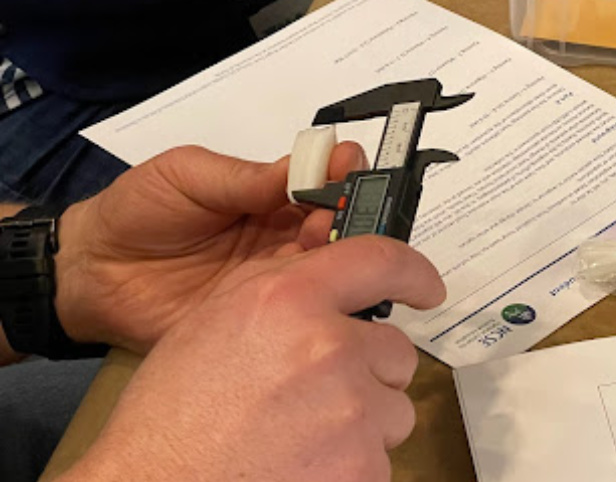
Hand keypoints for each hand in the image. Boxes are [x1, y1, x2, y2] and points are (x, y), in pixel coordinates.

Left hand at [54, 143, 368, 351]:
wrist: (94, 273)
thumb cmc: (137, 212)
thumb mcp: (188, 175)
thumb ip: (244, 177)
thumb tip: (304, 166)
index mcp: (270, 196)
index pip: (324, 181)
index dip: (342, 174)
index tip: (345, 169)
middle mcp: (282, 237)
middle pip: (338, 227)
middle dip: (348, 218)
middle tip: (333, 218)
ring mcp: (275, 279)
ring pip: (326, 268)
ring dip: (334, 257)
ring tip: (317, 248)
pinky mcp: (262, 319)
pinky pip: (298, 311)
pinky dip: (312, 300)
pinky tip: (308, 289)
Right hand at [59, 235, 445, 481]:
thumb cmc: (173, 412)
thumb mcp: (214, 320)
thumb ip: (282, 285)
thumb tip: (335, 272)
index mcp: (288, 300)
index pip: (382, 262)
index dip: (415, 273)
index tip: (428, 288)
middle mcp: (328, 347)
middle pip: (396, 350)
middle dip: (368, 369)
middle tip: (318, 392)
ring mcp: (351, 412)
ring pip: (394, 407)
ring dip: (364, 418)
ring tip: (304, 434)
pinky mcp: (363, 468)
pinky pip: (382, 456)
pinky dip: (353, 462)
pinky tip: (305, 465)